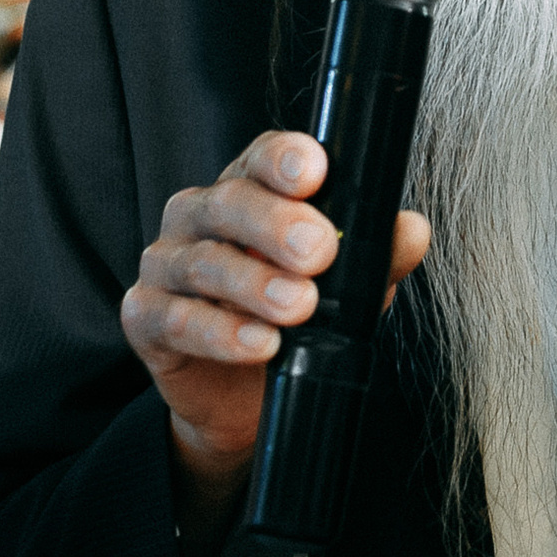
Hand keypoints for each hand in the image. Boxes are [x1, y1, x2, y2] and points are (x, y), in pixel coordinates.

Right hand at [121, 131, 430, 528]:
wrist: (243, 398)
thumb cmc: (293, 318)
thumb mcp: (344, 286)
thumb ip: (374, 256)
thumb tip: (412, 229)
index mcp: (247, 190)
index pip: (259, 158)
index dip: (283, 158)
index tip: (316, 171)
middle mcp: (199, 216)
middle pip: (228, 203)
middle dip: (275, 223)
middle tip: (320, 250)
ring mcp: (165, 265)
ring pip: (202, 262)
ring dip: (254, 284)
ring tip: (299, 306)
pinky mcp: (144, 317)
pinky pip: (173, 318)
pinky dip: (219, 332)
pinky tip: (260, 344)